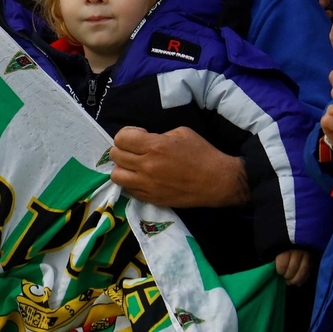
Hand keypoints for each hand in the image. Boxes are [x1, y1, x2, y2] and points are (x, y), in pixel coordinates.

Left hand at [109, 126, 249, 207]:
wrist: (216, 181)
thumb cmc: (202, 153)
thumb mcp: (180, 133)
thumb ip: (158, 136)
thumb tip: (144, 141)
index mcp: (155, 146)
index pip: (121, 138)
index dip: (127, 134)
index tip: (139, 135)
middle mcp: (147, 166)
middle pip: (116, 155)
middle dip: (123, 149)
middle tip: (135, 149)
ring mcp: (147, 185)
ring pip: (116, 176)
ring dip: (122, 168)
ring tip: (134, 166)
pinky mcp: (151, 198)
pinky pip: (128, 190)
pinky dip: (130, 182)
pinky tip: (141, 178)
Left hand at [274, 248, 312, 285]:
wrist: (296, 246)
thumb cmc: (283, 251)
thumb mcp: (276, 254)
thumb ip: (274, 261)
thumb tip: (273, 267)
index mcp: (286, 249)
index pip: (283, 263)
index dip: (280, 271)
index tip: (279, 272)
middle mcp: (297, 251)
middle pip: (293, 267)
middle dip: (288, 276)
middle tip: (285, 278)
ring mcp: (306, 255)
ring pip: (303, 270)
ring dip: (296, 280)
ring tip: (290, 282)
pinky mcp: (312, 261)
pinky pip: (308, 272)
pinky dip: (303, 280)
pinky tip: (298, 284)